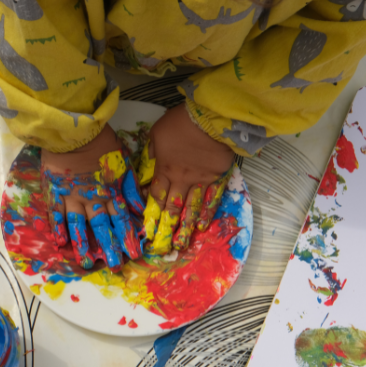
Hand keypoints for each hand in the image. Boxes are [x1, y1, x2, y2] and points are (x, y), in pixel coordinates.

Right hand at [41, 125, 144, 271]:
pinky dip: (58, 229)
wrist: (73, 130)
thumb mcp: (124, 161)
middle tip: (115, 266)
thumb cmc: (101, 141)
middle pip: (102, 227)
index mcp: (111, 190)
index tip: (134, 254)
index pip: (122, 219)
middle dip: (110, 248)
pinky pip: (56, 214)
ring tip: (87, 263)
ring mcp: (72, 196)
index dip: (128, 237)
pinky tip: (61, 243)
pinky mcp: (55, 191)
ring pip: (79, 226)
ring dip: (84, 245)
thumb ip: (132, 186)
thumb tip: (140, 209)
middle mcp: (93, 198)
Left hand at [139, 103, 234, 254]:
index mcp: (165, 169)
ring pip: (191, 209)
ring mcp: (201, 181)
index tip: (147, 231)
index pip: (156, 197)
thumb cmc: (181, 122)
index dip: (151, 215)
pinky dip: (206, 214)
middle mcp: (181, 180)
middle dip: (166, 229)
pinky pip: (211, 200)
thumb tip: (148, 162)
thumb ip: (152, 151)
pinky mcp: (218, 179)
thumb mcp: (157, 132)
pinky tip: (202, 226)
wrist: (210, 119)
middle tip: (162, 247)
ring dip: (186, 228)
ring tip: (181, 244)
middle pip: (172, 209)